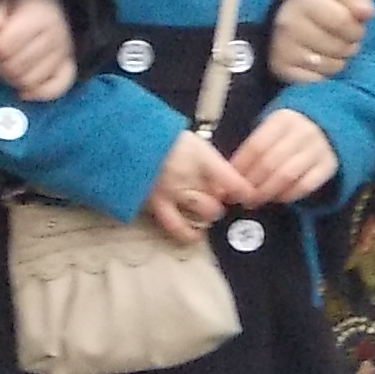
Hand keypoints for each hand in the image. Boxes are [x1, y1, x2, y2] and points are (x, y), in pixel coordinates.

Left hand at [0, 0, 76, 102]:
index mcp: (38, 19)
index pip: (4, 47)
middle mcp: (55, 38)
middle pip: (14, 68)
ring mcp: (64, 54)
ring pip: (29, 82)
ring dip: (7, 78)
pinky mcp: (69, 65)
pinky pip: (57, 88)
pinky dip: (39, 94)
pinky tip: (22, 92)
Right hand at [141, 129, 253, 246]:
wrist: (126, 139)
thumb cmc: (160, 137)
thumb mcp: (190, 141)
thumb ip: (207, 160)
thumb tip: (222, 182)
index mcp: (199, 155)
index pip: (230, 178)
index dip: (244, 190)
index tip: (249, 195)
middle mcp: (188, 175)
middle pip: (218, 196)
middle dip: (221, 201)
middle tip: (218, 199)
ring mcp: (172, 191)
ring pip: (203, 212)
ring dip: (209, 213)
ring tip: (207, 211)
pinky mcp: (155, 203)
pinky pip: (176, 225)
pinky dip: (187, 233)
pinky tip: (194, 236)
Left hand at [225, 109, 336, 208]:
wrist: (327, 128)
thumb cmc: (288, 134)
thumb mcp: (272, 131)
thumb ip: (251, 150)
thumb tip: (226, 175)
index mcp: (283, 119)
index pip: (257, 145)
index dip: (240, 167)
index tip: (228, 183)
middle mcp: (303, 131)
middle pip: (270, 162)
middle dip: (252, 183)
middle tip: (240, 197)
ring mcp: (318, 148)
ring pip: (287, 175)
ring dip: (267, 191)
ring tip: (255, 200)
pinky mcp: (328, 165)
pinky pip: (306, 185)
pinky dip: (289, 194)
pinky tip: (278, 198)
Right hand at [271, 0, 374, 84]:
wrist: (286, 22)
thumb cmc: (321, 7)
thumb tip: (367, 13)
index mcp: (304, 0)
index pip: (343, 22)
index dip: (356, 30)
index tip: (356, 30)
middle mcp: (289, 24)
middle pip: (338, 47)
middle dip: (349, 47)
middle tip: (343, 42)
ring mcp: (283, 49)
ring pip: (331, 67)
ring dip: (338, 62)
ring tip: (331, 52)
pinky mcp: (282, 70)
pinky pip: (318, 82)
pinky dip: (323, 76)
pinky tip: (319, 65)